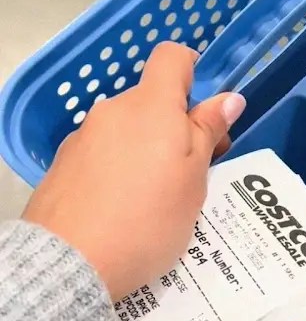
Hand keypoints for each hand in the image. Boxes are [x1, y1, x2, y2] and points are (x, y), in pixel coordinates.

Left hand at [22, 43, 244, 300]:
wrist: (69, 263)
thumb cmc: (148, 219)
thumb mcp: (194, 180)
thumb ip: (207, 132)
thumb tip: (227, 98)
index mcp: (151, 106)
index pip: (173, 57)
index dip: (195, 73)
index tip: (207, 110)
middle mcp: (112, 111)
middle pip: (151, 101)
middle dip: (174, 126)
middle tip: (192, 172)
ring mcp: (82, 138)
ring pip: (126, 130)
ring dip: (145, 150)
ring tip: (155, 199)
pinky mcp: (62, 166)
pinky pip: (102, 154)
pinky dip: (117, 170)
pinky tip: (122, 209)